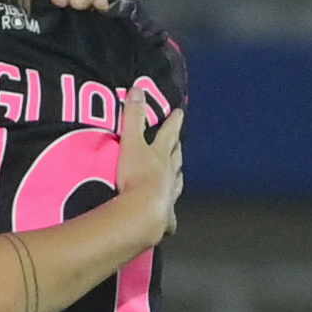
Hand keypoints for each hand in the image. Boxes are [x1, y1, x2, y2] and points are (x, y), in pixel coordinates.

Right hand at [115, 90, 184, 237]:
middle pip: (175, 159)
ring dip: (176, 178)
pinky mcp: (165, 218)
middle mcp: (168, 174)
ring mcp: (168, 196)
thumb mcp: (131, 143)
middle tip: (179, 144)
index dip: (173, 123)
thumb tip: (137, 88)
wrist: (142, 211)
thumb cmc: (136, 175)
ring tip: (177, 176)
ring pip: (175, 183)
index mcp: (160, 156)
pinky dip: (168, 218)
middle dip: (176, 150)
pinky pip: (168, 217)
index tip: (179, 113)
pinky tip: (168, 223)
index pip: (168, 134)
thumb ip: (133, 117)